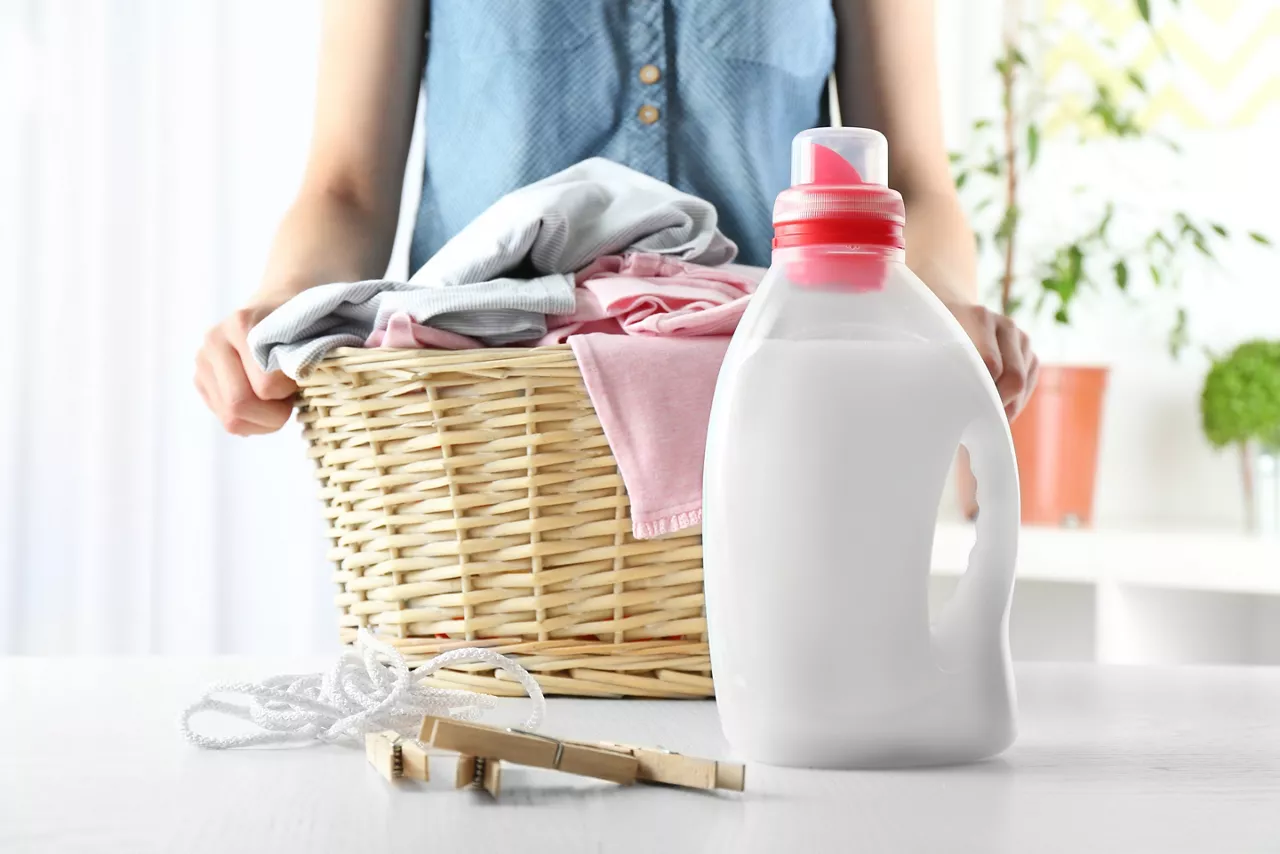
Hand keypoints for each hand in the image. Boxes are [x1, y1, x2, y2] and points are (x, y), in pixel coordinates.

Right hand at [195, 296, 297, 434]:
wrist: (275, 308)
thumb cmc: (299, 326)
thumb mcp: (311, 335)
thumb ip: (306, 359)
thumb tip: (300, 381)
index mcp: (242, 324)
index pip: (266, 384)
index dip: (287, 391)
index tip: (300, 379)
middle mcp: (215, 340)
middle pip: (239, 404)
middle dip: (273, 414)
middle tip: (289, 400)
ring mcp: (203, 361)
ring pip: (230, 419)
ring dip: (263, 421)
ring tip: (277, 402)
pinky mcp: (201, 380)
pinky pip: (227, 421)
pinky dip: (252, 423)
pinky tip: (263, 406)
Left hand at [946, 303, 1038, 419]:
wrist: (954, 313)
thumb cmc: (937, 337)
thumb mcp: (932, 344)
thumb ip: (939, 365)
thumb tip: (943, 407)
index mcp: (979, 318)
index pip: (991, 365)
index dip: (980, 392)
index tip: (963, 412)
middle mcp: (1005, 326)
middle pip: (1013, 377)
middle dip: (996, 405)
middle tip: (976, 424)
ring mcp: (1021, 338)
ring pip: (1023, 384)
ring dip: (1005, 406)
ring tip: (982, 419)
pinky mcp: (1029, 352)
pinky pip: (1029, 384)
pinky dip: (1014, 402)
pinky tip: (994, 408)